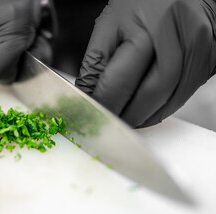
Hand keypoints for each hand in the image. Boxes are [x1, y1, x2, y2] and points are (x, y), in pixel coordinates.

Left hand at [75, 0, 215, 127]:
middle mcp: (177, 39)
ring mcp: (198, 50)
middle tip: (111, 122)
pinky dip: (164, 108)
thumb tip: (89, 94)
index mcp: (145, 29)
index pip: (120, 81)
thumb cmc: (142, 2)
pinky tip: (148, 109)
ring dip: (146, 117)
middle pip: (150, 94)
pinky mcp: (209, 59)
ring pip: (171, 99)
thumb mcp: (110, 23)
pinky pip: (185, 94)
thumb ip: (97, 60)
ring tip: (127, 119)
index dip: (104, 104)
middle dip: (128, 116)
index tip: (93, 112)